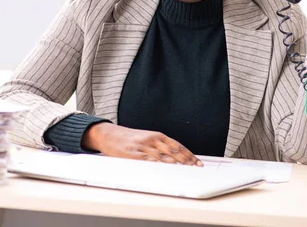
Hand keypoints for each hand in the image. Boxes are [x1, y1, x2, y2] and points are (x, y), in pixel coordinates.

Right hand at [82, 123, 202, 165]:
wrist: (109, 134)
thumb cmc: (128, 138)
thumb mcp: (146, 138)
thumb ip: (158, 146)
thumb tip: (174, 157)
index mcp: (156, 135)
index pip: (177, 145)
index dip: (188, 154)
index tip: (197, 162)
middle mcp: (151, 140)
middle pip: (173, 151)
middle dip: (186, 161)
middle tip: (196, 168)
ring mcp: (143, 147)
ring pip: (163, 157)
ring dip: (176, 165)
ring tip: (186, 172)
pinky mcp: (134, 155)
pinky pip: (149, 162)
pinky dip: (159, 167)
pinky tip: (166, 172)